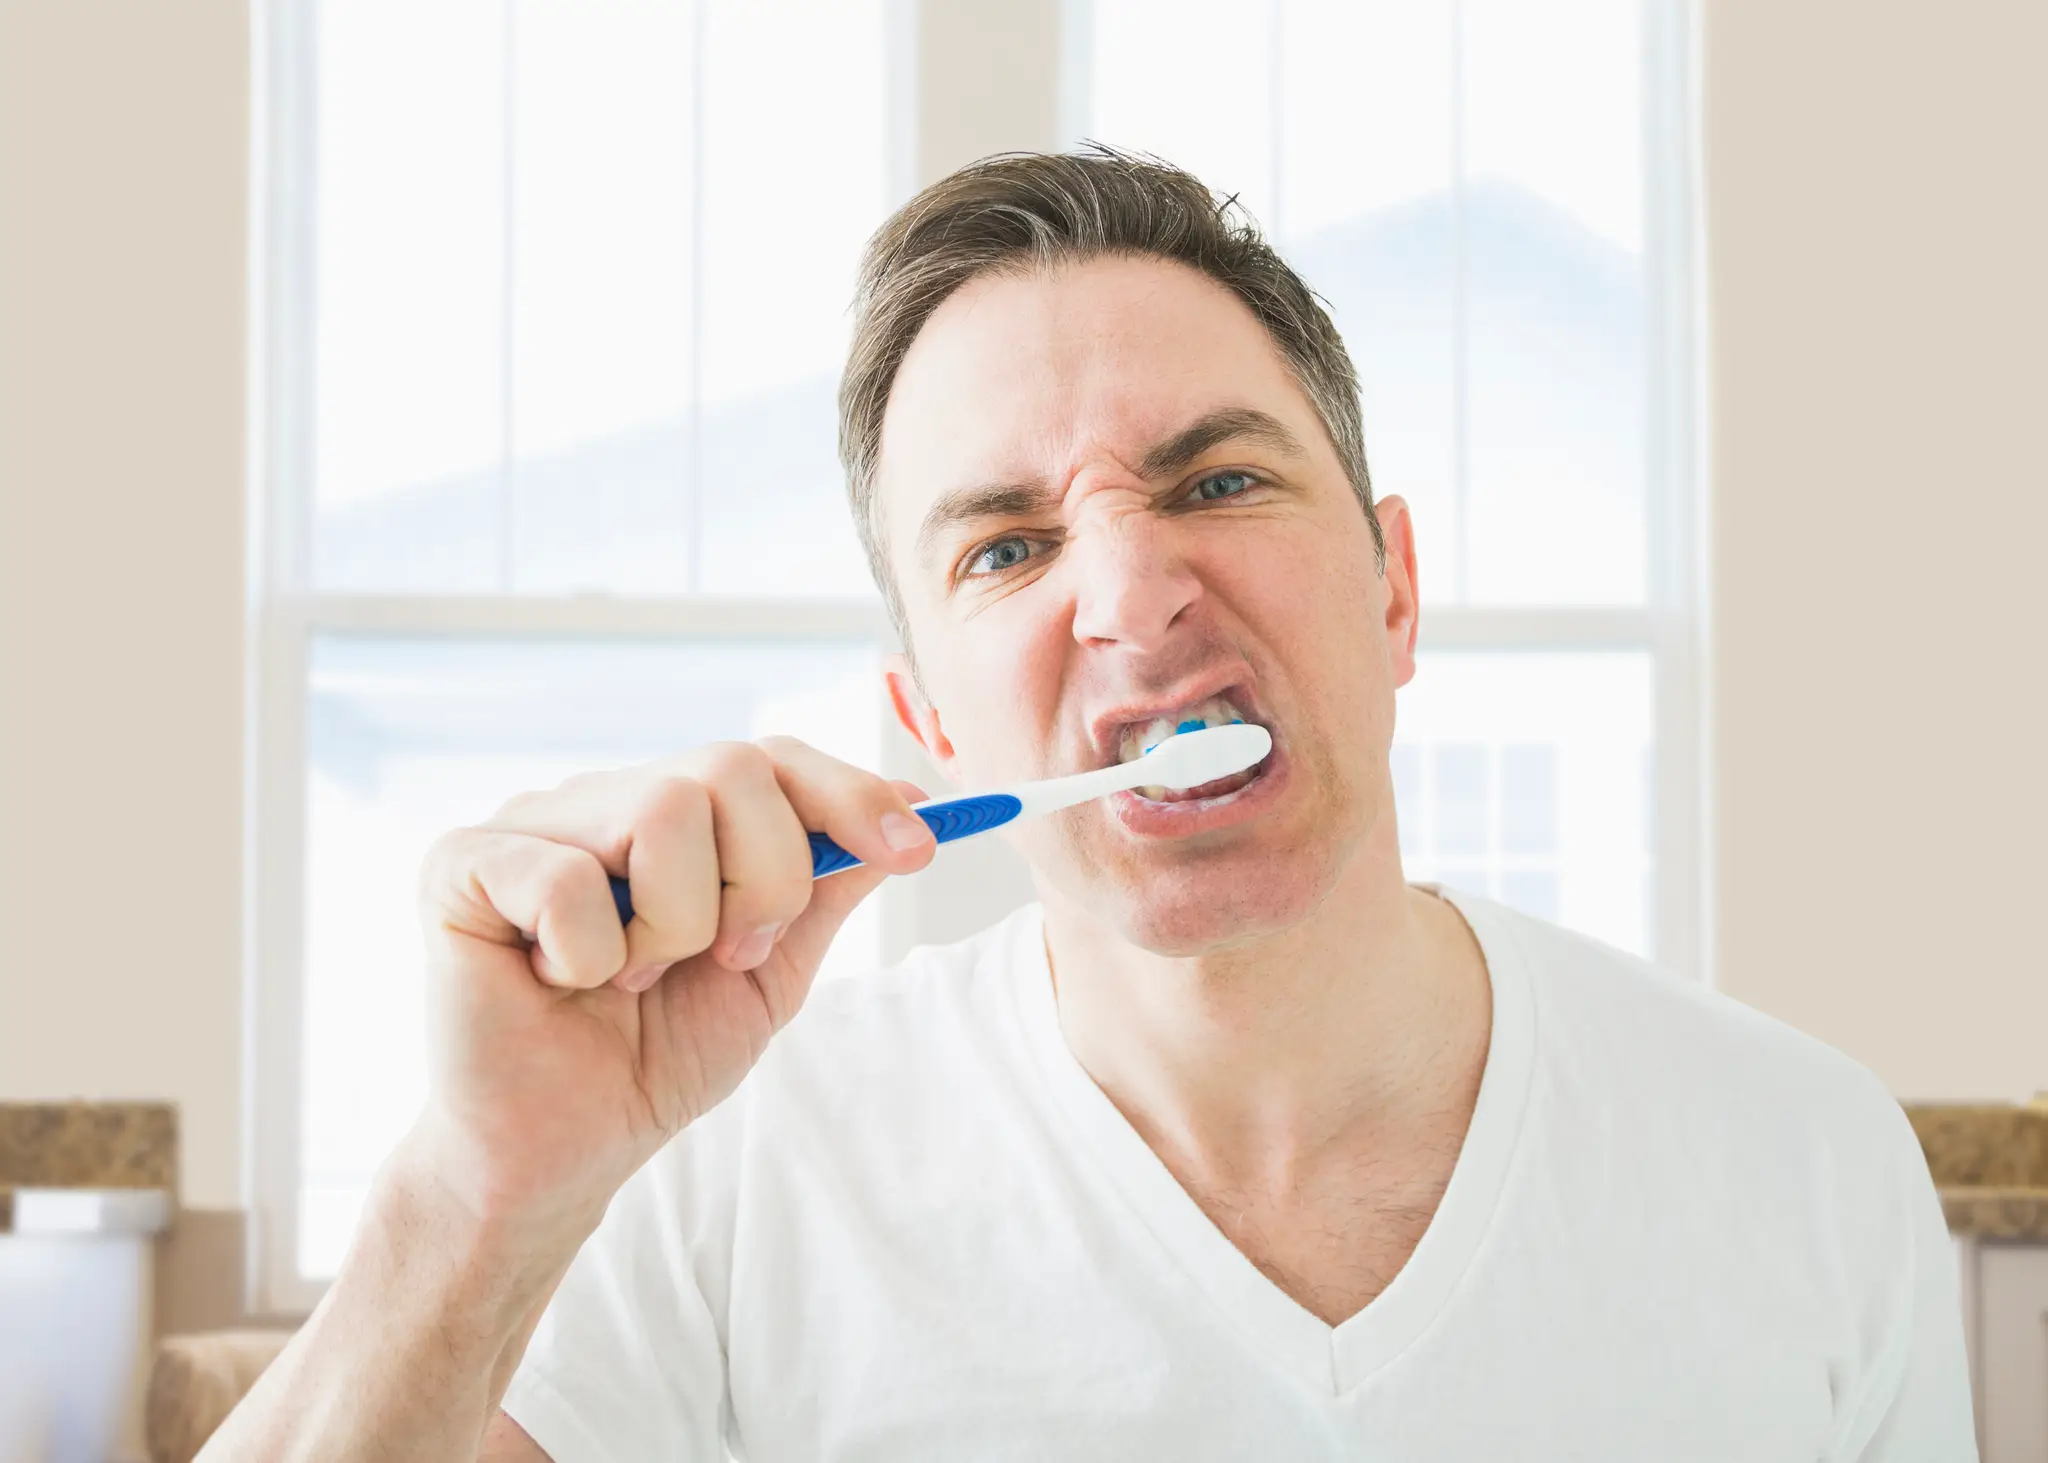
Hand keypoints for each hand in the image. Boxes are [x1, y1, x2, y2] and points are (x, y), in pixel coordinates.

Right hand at [409, 737, 935, 1237]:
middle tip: (728, 956)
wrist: (560, 1155)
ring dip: (677, 925)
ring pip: (664, 808)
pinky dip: (588, 953)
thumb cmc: (652, 1058)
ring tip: (634, 977)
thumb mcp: (770, 974)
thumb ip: (826, 890)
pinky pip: (566, 875)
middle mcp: (604, 800)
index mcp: (673, 816)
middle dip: (765, 877)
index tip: (919, 849)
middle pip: (733, 767)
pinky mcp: (461, 863)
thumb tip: (915, 811)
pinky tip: (559, 983)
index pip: (772, 758)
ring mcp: (530, 823)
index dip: (850, 795)